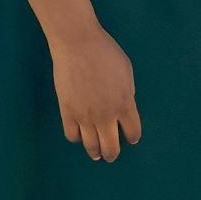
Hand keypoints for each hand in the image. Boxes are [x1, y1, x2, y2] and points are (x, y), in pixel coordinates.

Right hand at [48, 22, 140, 161]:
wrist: (78, 44)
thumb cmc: (105, 52)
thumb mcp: (126, 71)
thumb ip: (127, 93)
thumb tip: (124, 107)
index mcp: (125, 103)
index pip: (133, 132)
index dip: (132, 137)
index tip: (130, 138)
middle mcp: (107, 115)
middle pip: (111, 147)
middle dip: (112, 153)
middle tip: (111, 155)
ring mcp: (86, 116)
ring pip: (91, 146)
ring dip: (95, 152)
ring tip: (96, 153)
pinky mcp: (68, 112)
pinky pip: (72, 135)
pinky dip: (77, 138)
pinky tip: (80, 134)